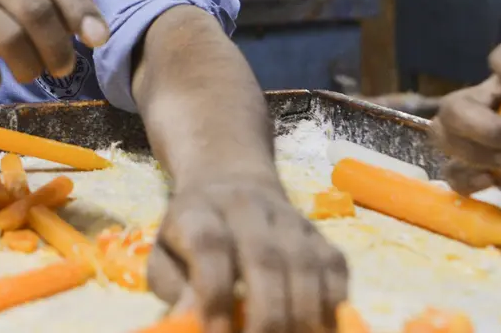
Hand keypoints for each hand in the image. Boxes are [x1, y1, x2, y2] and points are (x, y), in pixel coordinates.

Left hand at [147, 177, 347, 332]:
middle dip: (266, 315)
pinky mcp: (319, 232)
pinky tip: (320, 328)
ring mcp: (288, 218)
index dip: (216, 293)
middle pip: (265, 259)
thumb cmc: (190, 235)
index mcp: (199, 212)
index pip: (210, 246)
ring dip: (302, 315)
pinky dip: (332, 304)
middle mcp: (246, 208)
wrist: (230, 183)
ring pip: (305, 264)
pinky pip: (335, 267)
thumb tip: (189, 319)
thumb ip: (175, 288)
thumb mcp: (165, 255)